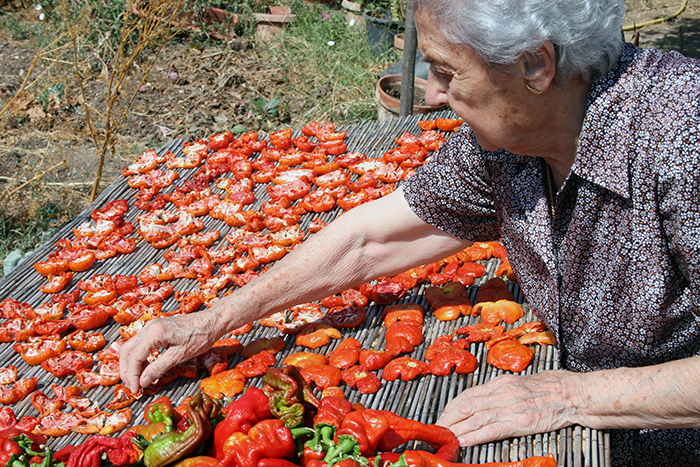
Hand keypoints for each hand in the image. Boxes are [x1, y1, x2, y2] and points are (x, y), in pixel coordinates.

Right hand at [119, 308, 225, 391]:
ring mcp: (151, 326)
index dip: (131, 376)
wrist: (211, 321)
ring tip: (138, 381)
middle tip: (133, 388)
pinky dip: (138, 358)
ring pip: (131, 348)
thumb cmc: (201, 336)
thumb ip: (159, 368)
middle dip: (127, 372)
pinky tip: (145, 369)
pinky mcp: (155, 329)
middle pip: (126, 352)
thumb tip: (143, 382)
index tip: (135, 390)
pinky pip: (139, 344)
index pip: (133, 358)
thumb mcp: (180, 355)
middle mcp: (149, 327)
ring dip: (131, 365)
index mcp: (154, 333)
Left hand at [437, 371, 577, 445]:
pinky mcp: (519, 422)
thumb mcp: (523, 382)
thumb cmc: (555, 386)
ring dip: (456, 429)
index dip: (453, 406)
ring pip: (474, 418)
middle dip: (448, 418)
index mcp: (502, 383)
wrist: (575, 394)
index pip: (469, 394)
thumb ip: (505, 390)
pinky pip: (491, 429)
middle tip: (437, 428)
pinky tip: (463, 441)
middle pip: (466, 405)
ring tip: (443, 437)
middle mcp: (502, 393)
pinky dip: (474, 436)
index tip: (444, 415)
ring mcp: (509, 407)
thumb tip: (490, 398)